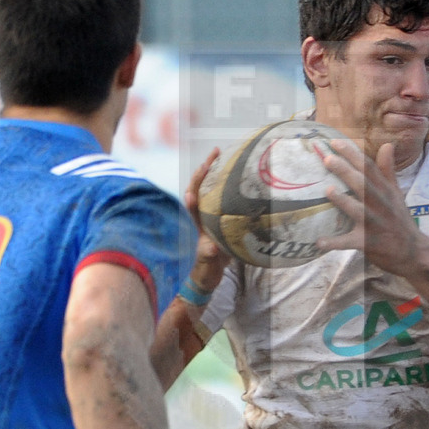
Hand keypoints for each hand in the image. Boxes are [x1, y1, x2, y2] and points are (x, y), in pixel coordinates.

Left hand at [186, 148, 229, 290]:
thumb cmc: (207, 268)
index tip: (202, 174)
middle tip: (216, 153)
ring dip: (212, 173)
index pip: (193, 202)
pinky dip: (224, 185)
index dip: (196, 188)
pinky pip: (219, 198)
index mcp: (197, 225)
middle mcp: (201, 217)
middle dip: (204, 170)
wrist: (208, 275)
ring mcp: (208, 216)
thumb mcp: (208, 263)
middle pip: (198, 188)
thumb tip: (211, 247)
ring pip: (207, 190)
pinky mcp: (217, 219)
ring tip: (221, 156)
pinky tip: (234, 176)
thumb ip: (208, 254)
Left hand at [317, 140, 426, 276]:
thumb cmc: (400, 220)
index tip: (335, 141)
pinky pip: (349, 242)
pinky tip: (318, 242)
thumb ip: (388, 171)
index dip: (353, 154)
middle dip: (345, 170)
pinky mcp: (367, 243)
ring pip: (357, 210)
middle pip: (362, 184)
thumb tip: (387, 144)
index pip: (369, 168)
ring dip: (343, 201)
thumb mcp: (396, 194)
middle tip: (327, 158)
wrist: (414, 252)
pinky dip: (334, 243)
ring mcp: (374, 224)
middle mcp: (380, 205)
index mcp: (385, 191)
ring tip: (328, 191)